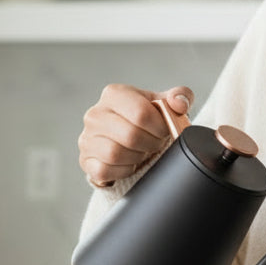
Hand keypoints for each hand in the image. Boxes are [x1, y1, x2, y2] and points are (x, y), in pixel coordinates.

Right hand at [77, 84, 193, 187]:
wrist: (127, 139)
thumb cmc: (146, 119)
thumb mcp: (165, 104)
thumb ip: (180, 97)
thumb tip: (179, 104)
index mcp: (114, 94)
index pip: (141, 112)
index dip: (160, 127)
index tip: (165, 131)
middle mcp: (95, 114)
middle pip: (130, 135)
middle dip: (151, 143)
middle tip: (156, 143)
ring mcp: (87, 137)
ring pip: (115, 154)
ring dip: (137, 157)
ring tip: (143, 151)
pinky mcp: (85, 160)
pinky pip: (105, 170)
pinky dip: (123, 170)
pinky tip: (130, 162)